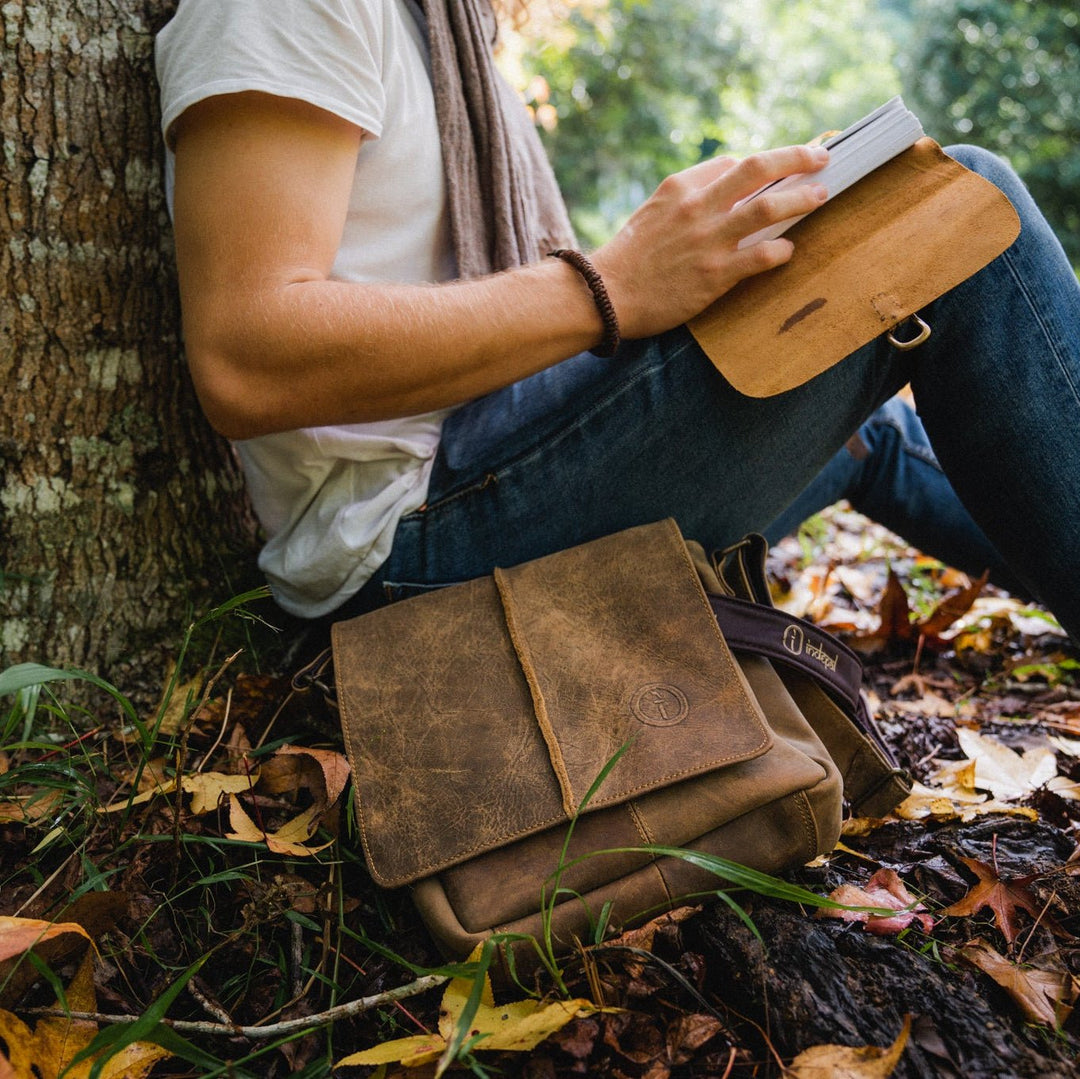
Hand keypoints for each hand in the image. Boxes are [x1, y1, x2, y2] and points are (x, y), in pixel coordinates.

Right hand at [590, 144, 830, 338]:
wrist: (605, 294)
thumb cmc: (629, 257)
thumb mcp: (652, 212)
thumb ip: (686, 196)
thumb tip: (723, 182)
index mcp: (681, 188)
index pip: (732, 164)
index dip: (761, 166)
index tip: (780, 169)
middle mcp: (698, 207)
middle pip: (758, 169)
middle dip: (796, 158)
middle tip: (820, 157)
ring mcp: (709, 240)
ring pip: (768, 209)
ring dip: (801, 199)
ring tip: (820, 195)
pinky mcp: (714, 275)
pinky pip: (761, 256)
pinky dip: (782, 251)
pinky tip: (789, 250)